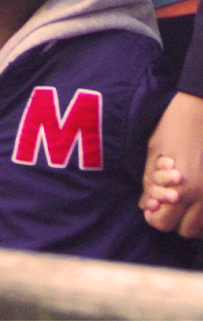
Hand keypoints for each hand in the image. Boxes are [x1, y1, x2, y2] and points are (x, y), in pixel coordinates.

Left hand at [141, 92, 202, 235]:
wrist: (200, 110)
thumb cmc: (173, 128)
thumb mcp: (154, 154)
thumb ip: (150, 183)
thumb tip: (146, 205)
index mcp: (183, 188)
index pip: (163, 223)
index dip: (153, 217)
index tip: (150, 206)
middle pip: (185, 231)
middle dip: (172, 220)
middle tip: (165, 203)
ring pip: (202, 228)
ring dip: (190, 219)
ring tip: (182, 201)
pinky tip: (195, 199)